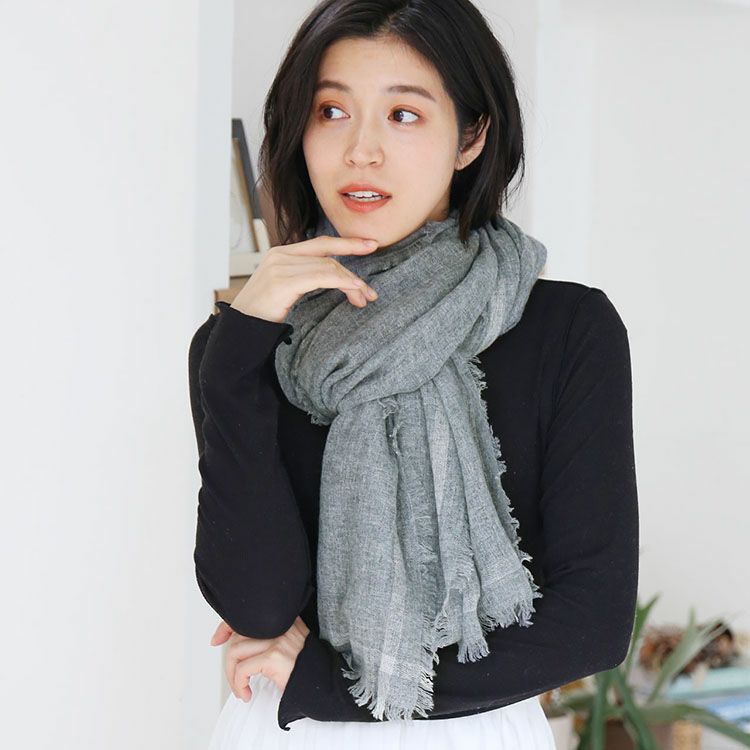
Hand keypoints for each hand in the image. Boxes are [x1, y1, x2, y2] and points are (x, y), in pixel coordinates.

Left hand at [209, 616, 310, 701]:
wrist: (325, 688)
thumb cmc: (306, 672)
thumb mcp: (288, 649)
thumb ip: (268, 640)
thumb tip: (233, 641)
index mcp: (286, 620)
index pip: (248, 615)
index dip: (226, 626)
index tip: (217, 640)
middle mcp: (282, 625)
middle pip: (238, 635)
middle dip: (229, 661)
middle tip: (236, 680)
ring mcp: (278, 640)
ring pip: (235, 651)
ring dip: (232, 676)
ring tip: (241, 688)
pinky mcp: (274, 657)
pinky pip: (242, 669)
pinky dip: (238, 684)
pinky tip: (246, 693)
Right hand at [229, 235, 379, 322]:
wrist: (240, 329)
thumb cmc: (263, 314)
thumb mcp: (285, 290)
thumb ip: (304, 277)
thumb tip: (333, 278)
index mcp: (282, 253)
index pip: (321, 243)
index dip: (348, 243)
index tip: (371, 245)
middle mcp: (280, 255)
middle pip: (328, 256)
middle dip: (354, 271)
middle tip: (371, 292)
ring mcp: (280, 266)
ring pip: (328, 267)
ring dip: (352, 283)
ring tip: (364, 299)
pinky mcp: (282, 281)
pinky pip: (320, 277)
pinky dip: (341, 282)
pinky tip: (354, 289)